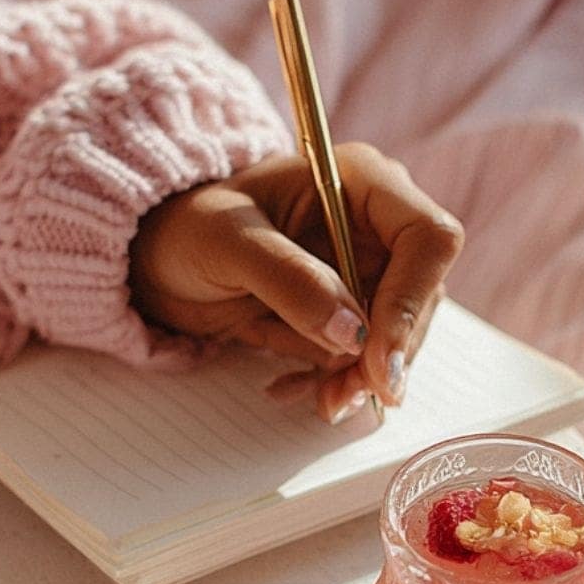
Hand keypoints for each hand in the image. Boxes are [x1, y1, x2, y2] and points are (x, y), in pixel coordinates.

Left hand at [129, 144, 463, 423]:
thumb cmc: (185, 227)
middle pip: (421, 297)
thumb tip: (352, 332)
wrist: (156, 258)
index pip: (428, 239)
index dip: (412, 302)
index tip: (379, 359)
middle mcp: (373, 225)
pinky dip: (335, 381)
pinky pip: (362, 356)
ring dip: (361, 377)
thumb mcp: (228, 243)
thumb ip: (290, 280)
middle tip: (344, 395)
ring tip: (319, 401)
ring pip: (398, 335)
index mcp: (360, 182)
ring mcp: (363, 271)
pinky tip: (292, 387)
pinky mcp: (345, 311)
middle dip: (387, 353)